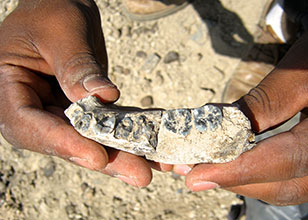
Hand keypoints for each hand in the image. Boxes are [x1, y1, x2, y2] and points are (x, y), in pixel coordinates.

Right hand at [0, 0, 156, 186]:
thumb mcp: (62, 31)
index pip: (27, 124)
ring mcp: (58, 111)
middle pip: (64, 141)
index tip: (96, 156)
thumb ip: (77, 65)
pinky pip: (105, 125)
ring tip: (154, 165)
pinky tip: (154, 144)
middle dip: (103, 157)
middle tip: (139, 173)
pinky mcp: (83, 110)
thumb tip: (103, 97)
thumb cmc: (51, 10)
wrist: (60, 8)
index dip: (61, 143)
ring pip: (88, 139)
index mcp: (9, 86)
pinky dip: (130, 134)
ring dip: (122, 153)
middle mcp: (32, 106)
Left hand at [184, 19, 307, 204]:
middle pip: (287, 184)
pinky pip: (295, 179)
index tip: (197, 174)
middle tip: (194, 171)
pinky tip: (238, 163)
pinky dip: (262, 174)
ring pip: (290, 188)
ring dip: (246, 180)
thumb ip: (263, 104)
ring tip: (210, 168)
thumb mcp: (303, 71)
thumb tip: (217, 131)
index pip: (289, 161)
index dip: (239, 170)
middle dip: (236, 179)